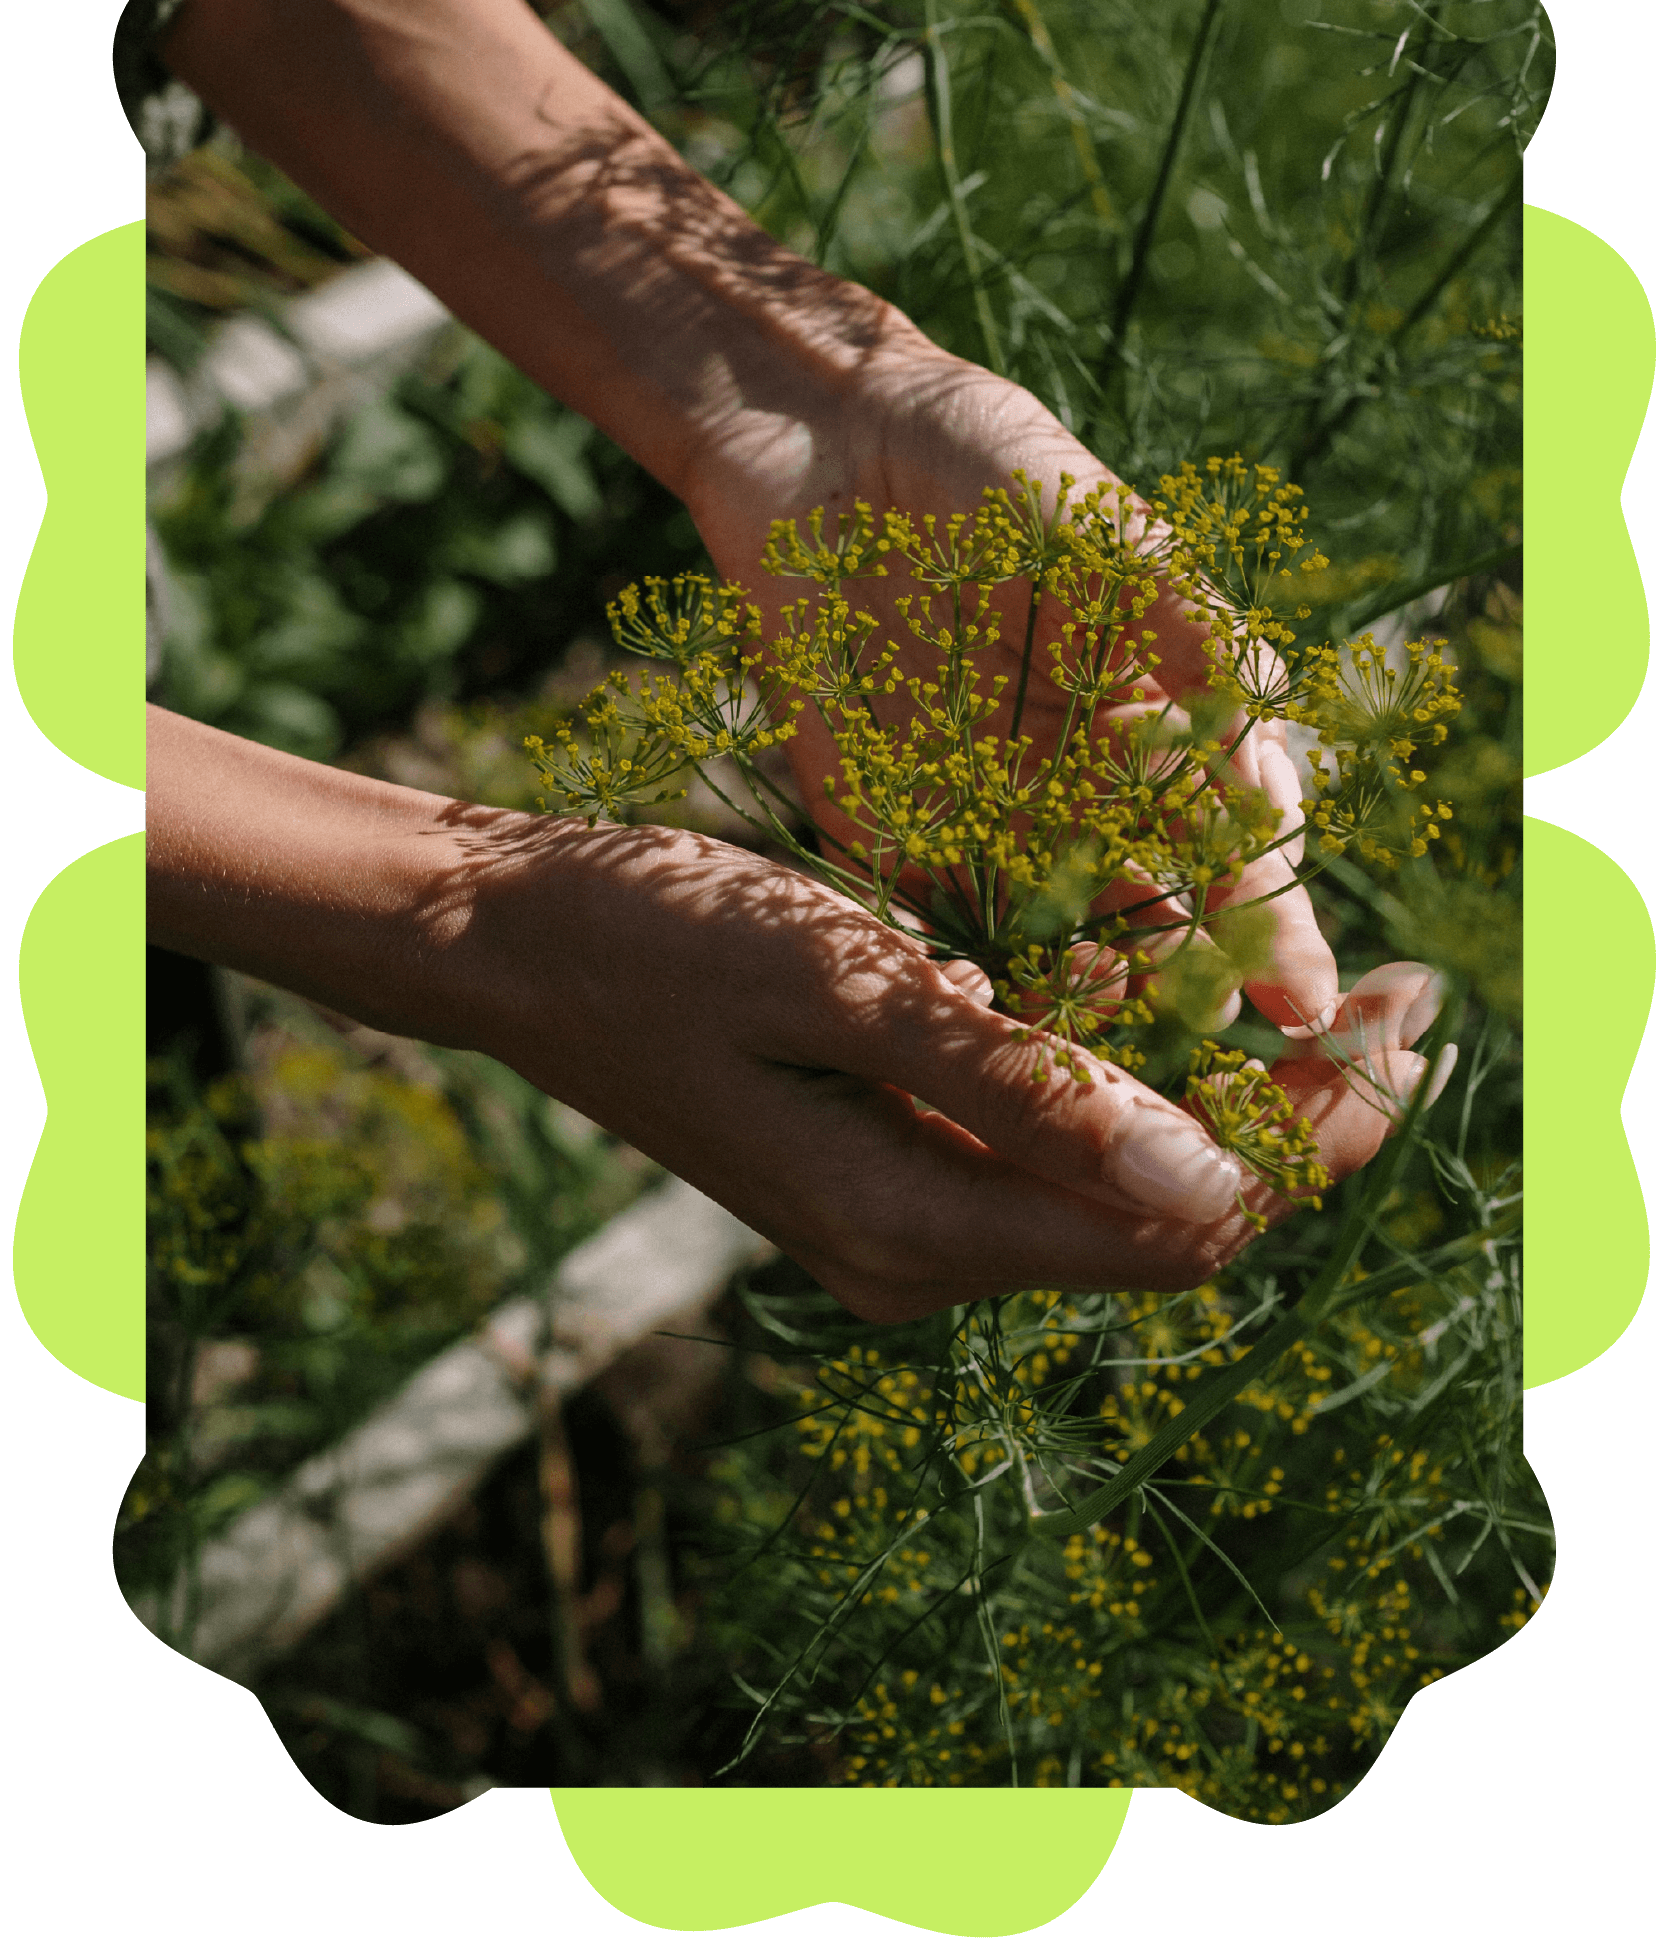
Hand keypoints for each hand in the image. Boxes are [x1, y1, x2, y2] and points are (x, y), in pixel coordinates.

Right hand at [460, 816, 1450, 1321]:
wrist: (508, 942)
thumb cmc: (657, 937)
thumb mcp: (845, 987)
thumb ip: (1024, 1087)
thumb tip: (1214, 1178)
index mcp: (917, 1223)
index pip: (1184, 1217)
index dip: (1318, 1130)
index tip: (1418, 1022)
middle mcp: (923, 1253)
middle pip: (1172, 1216)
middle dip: (1300, 1116)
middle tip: (1410, 997)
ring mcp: (903, 1221)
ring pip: (1119, 1181)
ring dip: (1225, 1095)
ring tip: (1324, 991)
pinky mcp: (887, 1167)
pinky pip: (1049, 1147)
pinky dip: (1129, 1078)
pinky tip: (1170, 989)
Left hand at [677, 329, 1340, 1041]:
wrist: (825, 441)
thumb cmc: (990, 463)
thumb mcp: (1108, 530)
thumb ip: (1189, 630)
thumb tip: (1270, 741)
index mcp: (1159, 726)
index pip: (1235, 846)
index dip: (1273, 923)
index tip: (1303, 998)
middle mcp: (1083, 790)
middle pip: (1157, 918)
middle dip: (1190, 984)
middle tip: (1214, 1034)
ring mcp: (984, 818)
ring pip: (1054, 942)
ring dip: (1089, 1000)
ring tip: (1117, 1045)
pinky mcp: (883, 829)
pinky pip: (930, 923)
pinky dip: (966, 980)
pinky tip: (996, 1028)